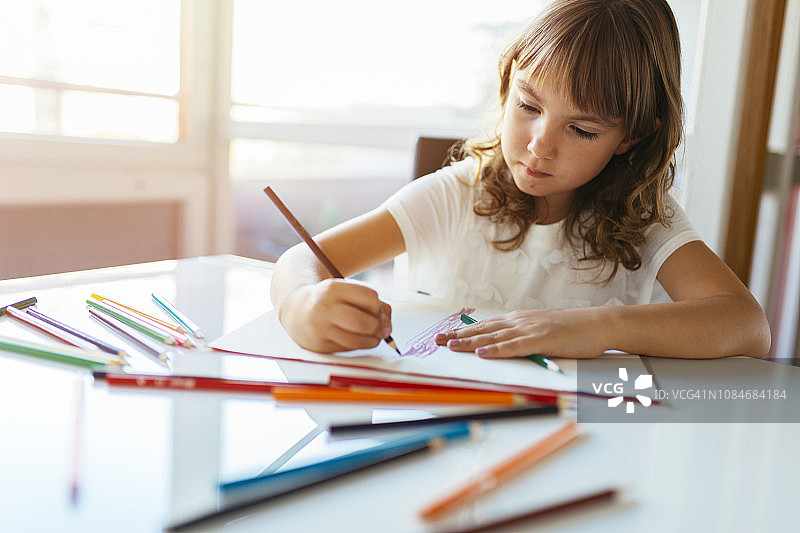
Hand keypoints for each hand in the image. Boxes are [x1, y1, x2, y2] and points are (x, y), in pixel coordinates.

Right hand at [278, 278, 392, 352]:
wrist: (297, 310)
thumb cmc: (330, 300)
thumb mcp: (346, 291)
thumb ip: (372, 303)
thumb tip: (387, 327)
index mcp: (333, 289)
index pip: (370, 298)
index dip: (380, 307)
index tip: (379, 310)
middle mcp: (324, 308)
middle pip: (364, 322)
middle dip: (379, 327)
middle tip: (381, 328)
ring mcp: (320, 329)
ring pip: (358, 341)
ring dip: (373, 340)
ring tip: (372, 335)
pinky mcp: (320, 346)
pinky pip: (349, 349)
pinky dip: (359, 345)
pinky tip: (355, 338)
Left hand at [434, 308, 609, 358]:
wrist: (598, 324)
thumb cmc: (573, 331)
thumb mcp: (542, 332)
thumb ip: (523, 338)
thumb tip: (506, 346)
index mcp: (519, 320)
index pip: (486, 327)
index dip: (464, 332)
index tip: (445, 337)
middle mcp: (520, 321)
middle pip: (483, 330)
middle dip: (458, 336)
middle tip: (437, 341)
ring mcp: (530, 329)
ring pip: (493, 337)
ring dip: (470, 343)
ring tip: (450, 347)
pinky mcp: (541, 340)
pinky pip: (514, 346)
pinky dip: (496, 350)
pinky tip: (482, 353)